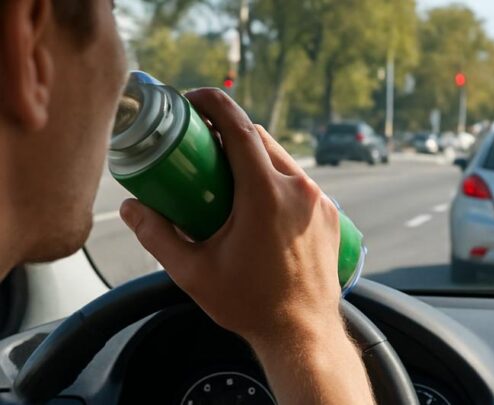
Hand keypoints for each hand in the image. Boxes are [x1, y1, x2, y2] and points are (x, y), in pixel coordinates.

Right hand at [119, 89, 373, 402]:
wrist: (303, 331)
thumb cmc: (251, 303)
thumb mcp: (193, 272)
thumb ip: (157, 236)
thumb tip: (131, 208)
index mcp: (266, 194)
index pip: (239, 128)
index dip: (214, 104)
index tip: (194, 98)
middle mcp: (298, 189)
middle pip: (260, 139)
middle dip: (229, 132)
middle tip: (202, 146)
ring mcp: (319, 201)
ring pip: (283, 160)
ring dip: (254, 157)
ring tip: (228, 176)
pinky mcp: (330, 214)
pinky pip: (300, 183)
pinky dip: (277, 180)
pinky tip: (259, 202)